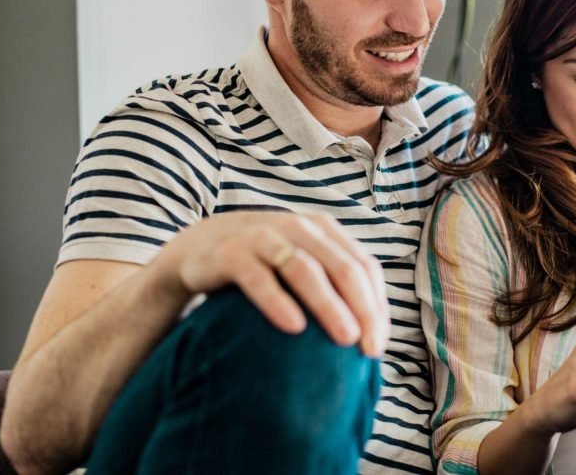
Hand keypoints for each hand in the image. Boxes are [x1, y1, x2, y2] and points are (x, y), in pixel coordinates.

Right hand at [151, 211, 388, 356]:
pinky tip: (294, 326)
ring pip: (305, 269)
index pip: (364, 267)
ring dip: (328, 305)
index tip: (378, 346)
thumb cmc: (264, 266)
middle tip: (368, 348)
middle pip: (342, 268)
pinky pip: (258, 277)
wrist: (197, 249)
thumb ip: (333, 287)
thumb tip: (371, 336)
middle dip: (362, 308)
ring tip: (344, 338)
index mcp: (325, 231)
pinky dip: (278, 300)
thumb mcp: (302, 267)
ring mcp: (264, 236)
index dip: (376, 306)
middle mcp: (299, 228)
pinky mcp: (230, 252)